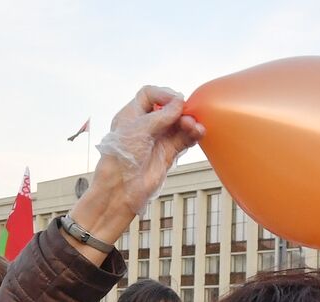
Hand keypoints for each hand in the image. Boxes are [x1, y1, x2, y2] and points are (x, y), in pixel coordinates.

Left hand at [72, 87, 205, 241]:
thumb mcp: (140, 129)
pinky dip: (193, 134)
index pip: (149, 95)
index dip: (163, 94)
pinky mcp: (168, 153)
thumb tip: (180, 102)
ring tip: (193, 126)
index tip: (173, 101)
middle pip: (168, 108)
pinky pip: (184, 138)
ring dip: (189, 122)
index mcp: (131, 115)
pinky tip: (198, 132)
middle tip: (186, 114)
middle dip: (179, 109)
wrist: (121, 189)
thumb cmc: (122, 157)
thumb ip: (162, 115)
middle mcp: (145, 125)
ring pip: (179, 123)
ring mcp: (157, 139)